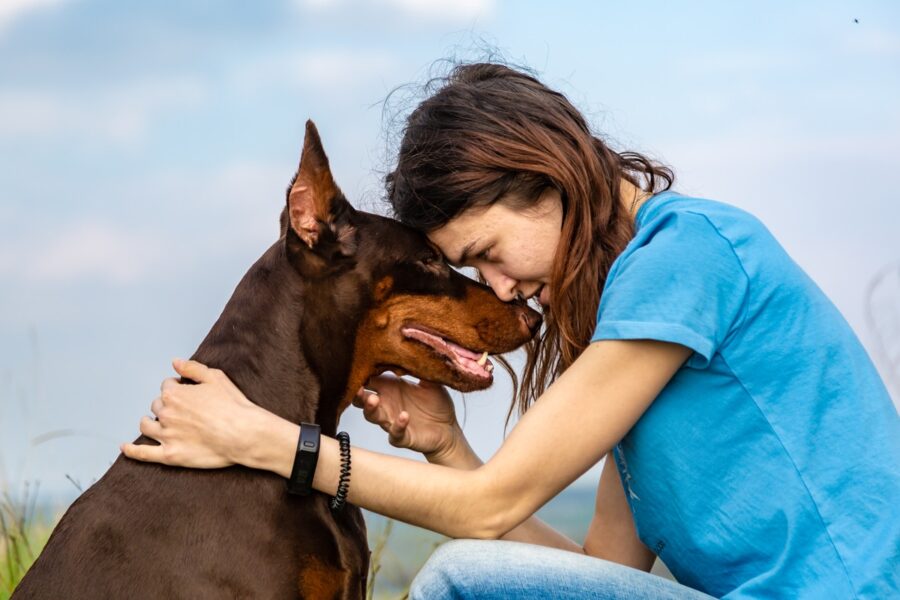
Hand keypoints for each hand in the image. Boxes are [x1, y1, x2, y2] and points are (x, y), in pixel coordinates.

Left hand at [120, 358, 265, 468]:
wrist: (243, 433)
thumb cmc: (233, 405)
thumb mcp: (215, 377)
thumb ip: (192, 368)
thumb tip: (175, 362)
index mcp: (174, 393)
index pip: (167, 386)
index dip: (177, 387)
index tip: (187, 392)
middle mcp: (166, 413)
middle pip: (157, 405)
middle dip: (165, 405)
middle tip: (181, 410)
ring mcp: (166, 435)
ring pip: (147, 426)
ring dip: (148, 422)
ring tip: (152, 422)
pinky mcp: (170, 455)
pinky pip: (143, 453)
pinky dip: (131, 450)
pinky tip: (125, 447)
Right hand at [354, 375, 465, 461]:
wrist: (449, 429)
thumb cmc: (437, 404)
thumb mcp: (432, 382)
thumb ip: (421, 369)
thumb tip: (415, 350)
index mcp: (391, 388)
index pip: (370, 380)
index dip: (364, 374)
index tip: (360, 366)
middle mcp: (388, 404)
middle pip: (362, 399)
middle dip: (358, 393)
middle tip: (359, 387)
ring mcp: (392, 421)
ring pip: (372, 416)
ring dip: (371, 408)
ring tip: (374, 399)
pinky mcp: (402, 437)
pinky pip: (394, 434)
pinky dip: (397, 426)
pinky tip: (404, 416)